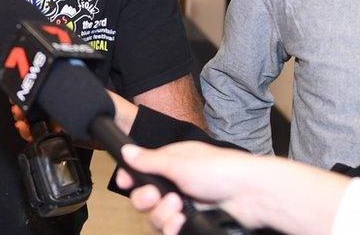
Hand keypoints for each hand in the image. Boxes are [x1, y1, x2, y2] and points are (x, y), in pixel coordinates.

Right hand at [10, 89, 137, 145]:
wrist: (129, 132)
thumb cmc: (117, 109)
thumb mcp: (95, 96)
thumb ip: (79, 95)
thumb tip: (58, 97)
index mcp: (71, 93)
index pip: (45, 93)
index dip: (30, 95)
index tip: (19, 98)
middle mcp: (66, 106)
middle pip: (38, 107)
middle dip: (24, 108)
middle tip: (17, 112)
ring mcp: (66, 122)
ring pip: (39, 122)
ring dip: (26, 122)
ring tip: (22, 124)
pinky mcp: (68, 138)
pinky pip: (47, 137)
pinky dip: (34, 135)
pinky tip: (28, 133)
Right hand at [114, 142, 263, 233]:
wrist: (252, 194)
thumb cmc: (220, 169)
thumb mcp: (179, 161)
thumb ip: (149, 160)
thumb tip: (126, 150)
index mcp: (170, 163)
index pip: (140, 172)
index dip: (130, 178)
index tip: (125, 182)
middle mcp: (174, 184)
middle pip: (143, 198)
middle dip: (145, 199)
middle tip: (156, 196)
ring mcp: (184, 204)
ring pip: (156, 216)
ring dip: (162, 215)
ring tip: (178, 209)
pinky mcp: (194, 221)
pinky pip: (171, 230)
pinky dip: (172, 228)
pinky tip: (180, 222)